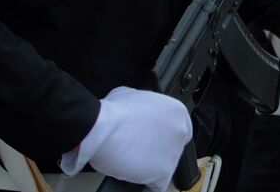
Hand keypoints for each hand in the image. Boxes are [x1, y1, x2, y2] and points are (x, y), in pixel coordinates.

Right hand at [61, 86, 191, 191]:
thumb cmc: (113, 113)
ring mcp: (173, 153)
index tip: (153, 141)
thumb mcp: (134, 96)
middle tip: (140, 151)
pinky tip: (138, 182)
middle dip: (157, 151)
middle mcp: (179, 131)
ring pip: (165, 166)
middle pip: (172, 148)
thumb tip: (141, 113)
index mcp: (176, 111)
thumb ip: (146, 105)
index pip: (177, 129)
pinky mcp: (163, 173)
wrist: (100, 129)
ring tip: (133, 163)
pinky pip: (158, 186)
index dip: (163, 136)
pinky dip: (148, 185)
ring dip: (151, 167)